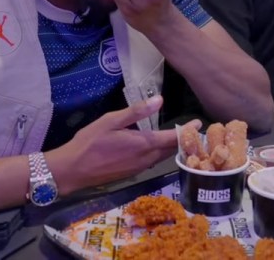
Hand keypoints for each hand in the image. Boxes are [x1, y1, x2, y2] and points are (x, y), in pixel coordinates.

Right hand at [47, 96, 195, 194]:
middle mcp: (145, 159)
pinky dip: (161, 153)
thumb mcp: (111, 120)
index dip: (188, 131)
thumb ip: (137, 112)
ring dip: (172, 148)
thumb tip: (160, 100)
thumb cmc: (90, 142)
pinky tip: (158, 146)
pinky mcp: (131, 173)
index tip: (200, 124)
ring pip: (162, 157)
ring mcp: (139, 168)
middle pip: (170, 150)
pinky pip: (152, 161)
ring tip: (181, 136)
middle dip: (183, 140)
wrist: (73, 170)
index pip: (173, 138)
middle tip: (195, 130)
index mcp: (143, 144)